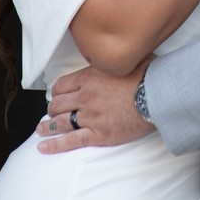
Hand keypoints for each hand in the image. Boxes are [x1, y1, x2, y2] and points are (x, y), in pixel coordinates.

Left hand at [36, 60, 151, 153]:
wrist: (158, 97)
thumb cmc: (149, 75)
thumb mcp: (129, 58)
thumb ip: (117, 59)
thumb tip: (120, 52)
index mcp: (90, 76)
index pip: (62, 85)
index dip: (58, 91)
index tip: (59, 95)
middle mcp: (85, 96)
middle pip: (58, 104)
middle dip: (52, 108)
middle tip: (52, 111)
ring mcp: (90, 116)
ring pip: (60, 122)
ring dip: (47, 126)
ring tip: (41, 128)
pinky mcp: (98, 134)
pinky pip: (70, 141)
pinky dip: (54, 145)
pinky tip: (42, 147)